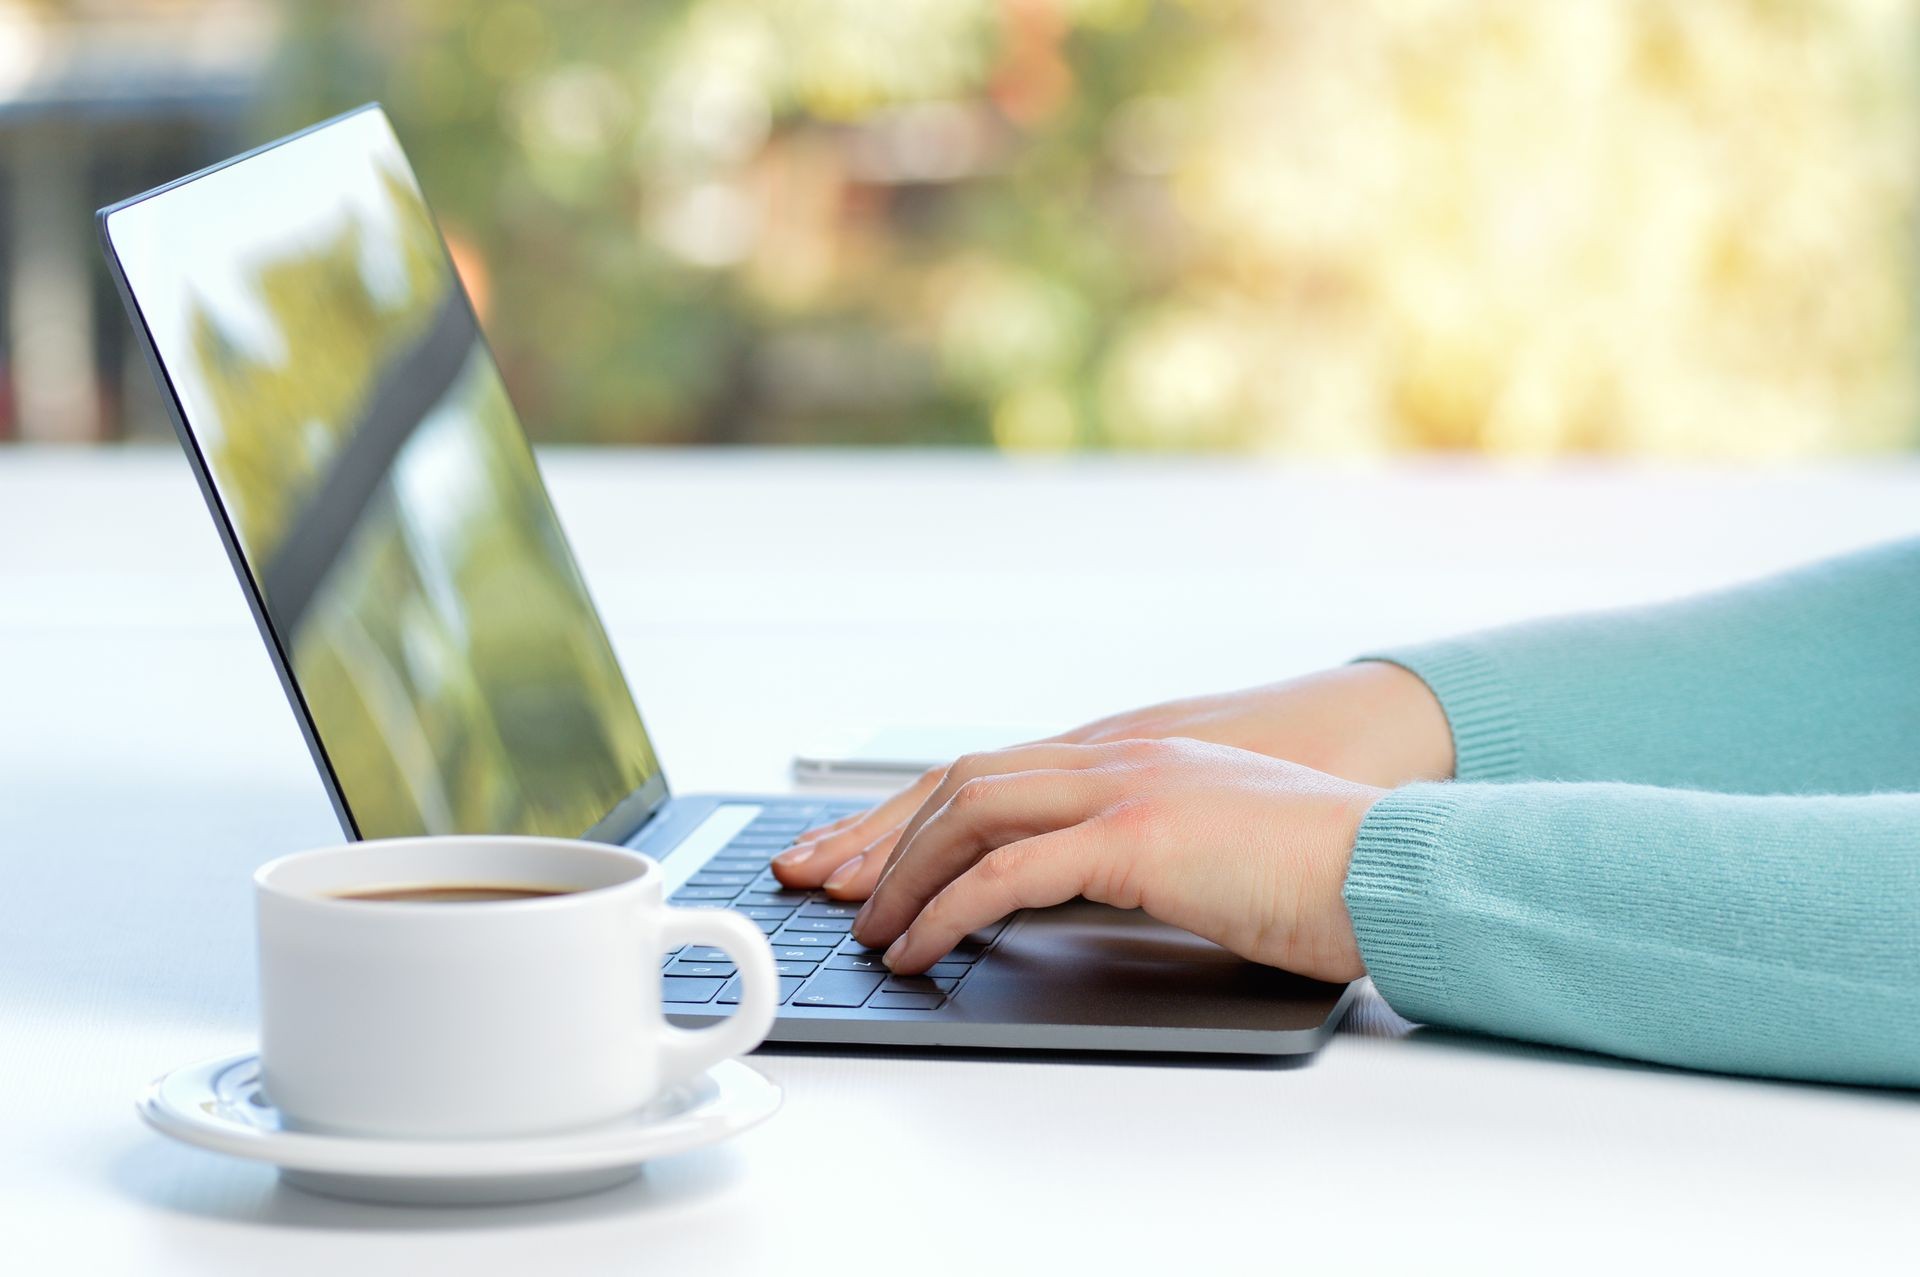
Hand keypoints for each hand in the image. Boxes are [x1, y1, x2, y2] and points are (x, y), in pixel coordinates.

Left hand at [840, 738, 1381, 978]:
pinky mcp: (1138, 837)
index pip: (996, 770)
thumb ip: (1141, 850)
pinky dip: (951, 910)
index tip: (863, 852)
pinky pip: (1009, 873)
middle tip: (829, 884)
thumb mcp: (1211, 846)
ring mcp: (1126, 789)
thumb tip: (1078, 889)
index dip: (918, 810)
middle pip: (963, 781)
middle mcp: (1118, 758)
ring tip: (872, 931)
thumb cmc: (1319, 871)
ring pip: (972, 815)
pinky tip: (924, 948)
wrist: (1395, 866)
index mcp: (1134, 757)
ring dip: (906, 875)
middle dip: (884, 835)